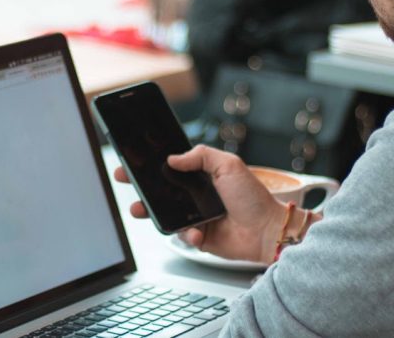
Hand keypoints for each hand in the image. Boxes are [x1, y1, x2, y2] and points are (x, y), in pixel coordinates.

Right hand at [113, 145, 284, 262]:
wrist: (267, 230)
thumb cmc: (253, 197)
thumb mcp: (229, 165)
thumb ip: (201, 156)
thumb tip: (172, 158)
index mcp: (202, 176)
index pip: (171, 168)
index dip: (151, 165)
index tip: (133, 161)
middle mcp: (197, 196)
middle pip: (162, 190)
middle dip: (141, 186)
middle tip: (125, 180)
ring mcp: (197, 217)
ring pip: (165, 214)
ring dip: (150, 212)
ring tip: (139, 209)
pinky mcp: (199, 237)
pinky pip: (182, 236)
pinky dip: (187, 234)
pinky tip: (197, 232)